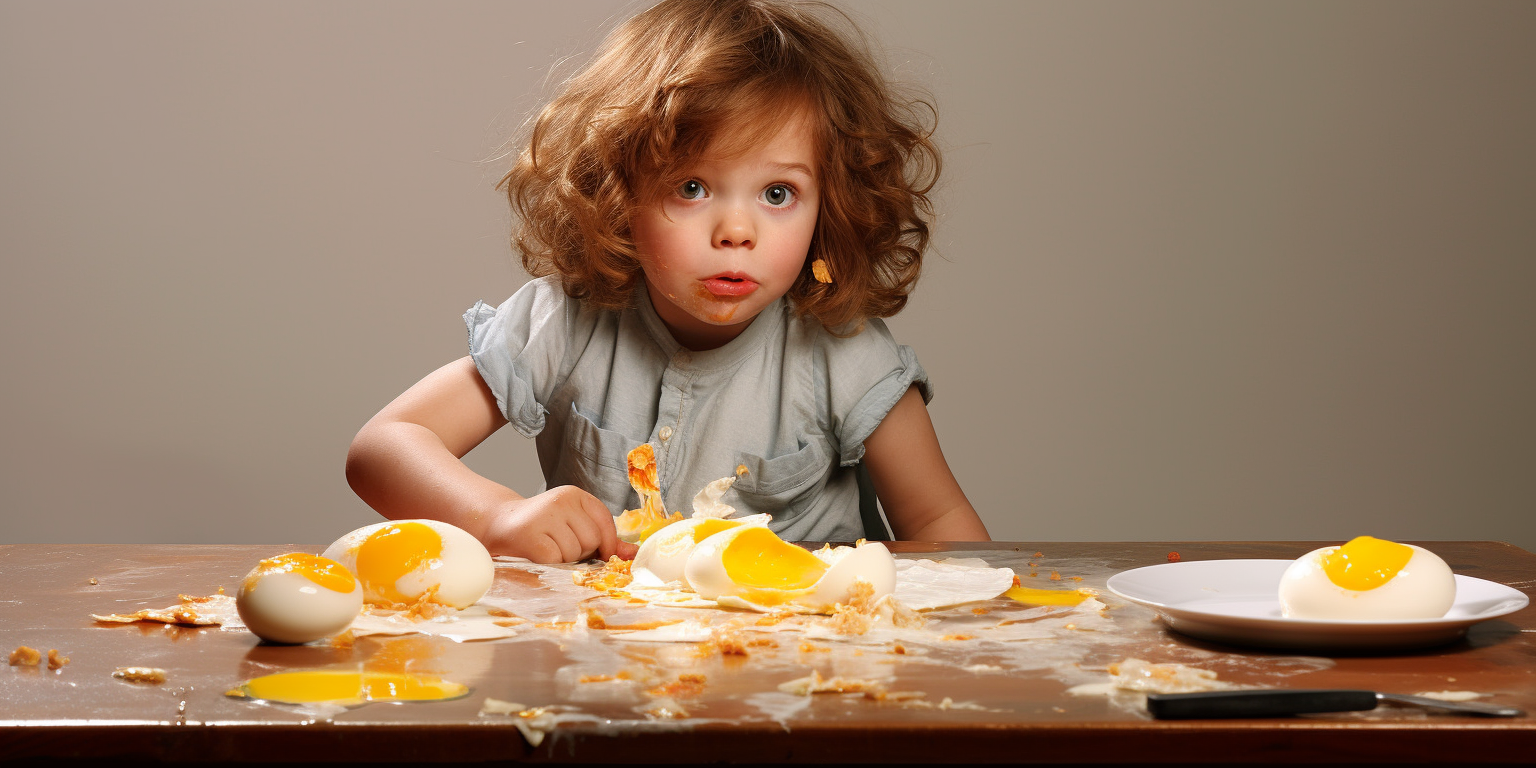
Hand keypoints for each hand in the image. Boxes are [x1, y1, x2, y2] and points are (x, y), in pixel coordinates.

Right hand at [480, 485, 637, 562]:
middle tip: (559, 546)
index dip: (606, 543)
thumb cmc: (541, 528)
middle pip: (593, 539)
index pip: (605, 521)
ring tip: (547, 548)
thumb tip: (634, 553)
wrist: (498, 524)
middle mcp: (561, 500)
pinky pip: (556, 560)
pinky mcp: (532, 536)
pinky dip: (550, 564)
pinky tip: (538, 554)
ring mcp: (545, 516)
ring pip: (575, 552)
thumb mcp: (573, 525)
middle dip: (581, 552)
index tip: (599, 553)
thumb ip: (604, 539)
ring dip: (564, 559)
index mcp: (575, 495)